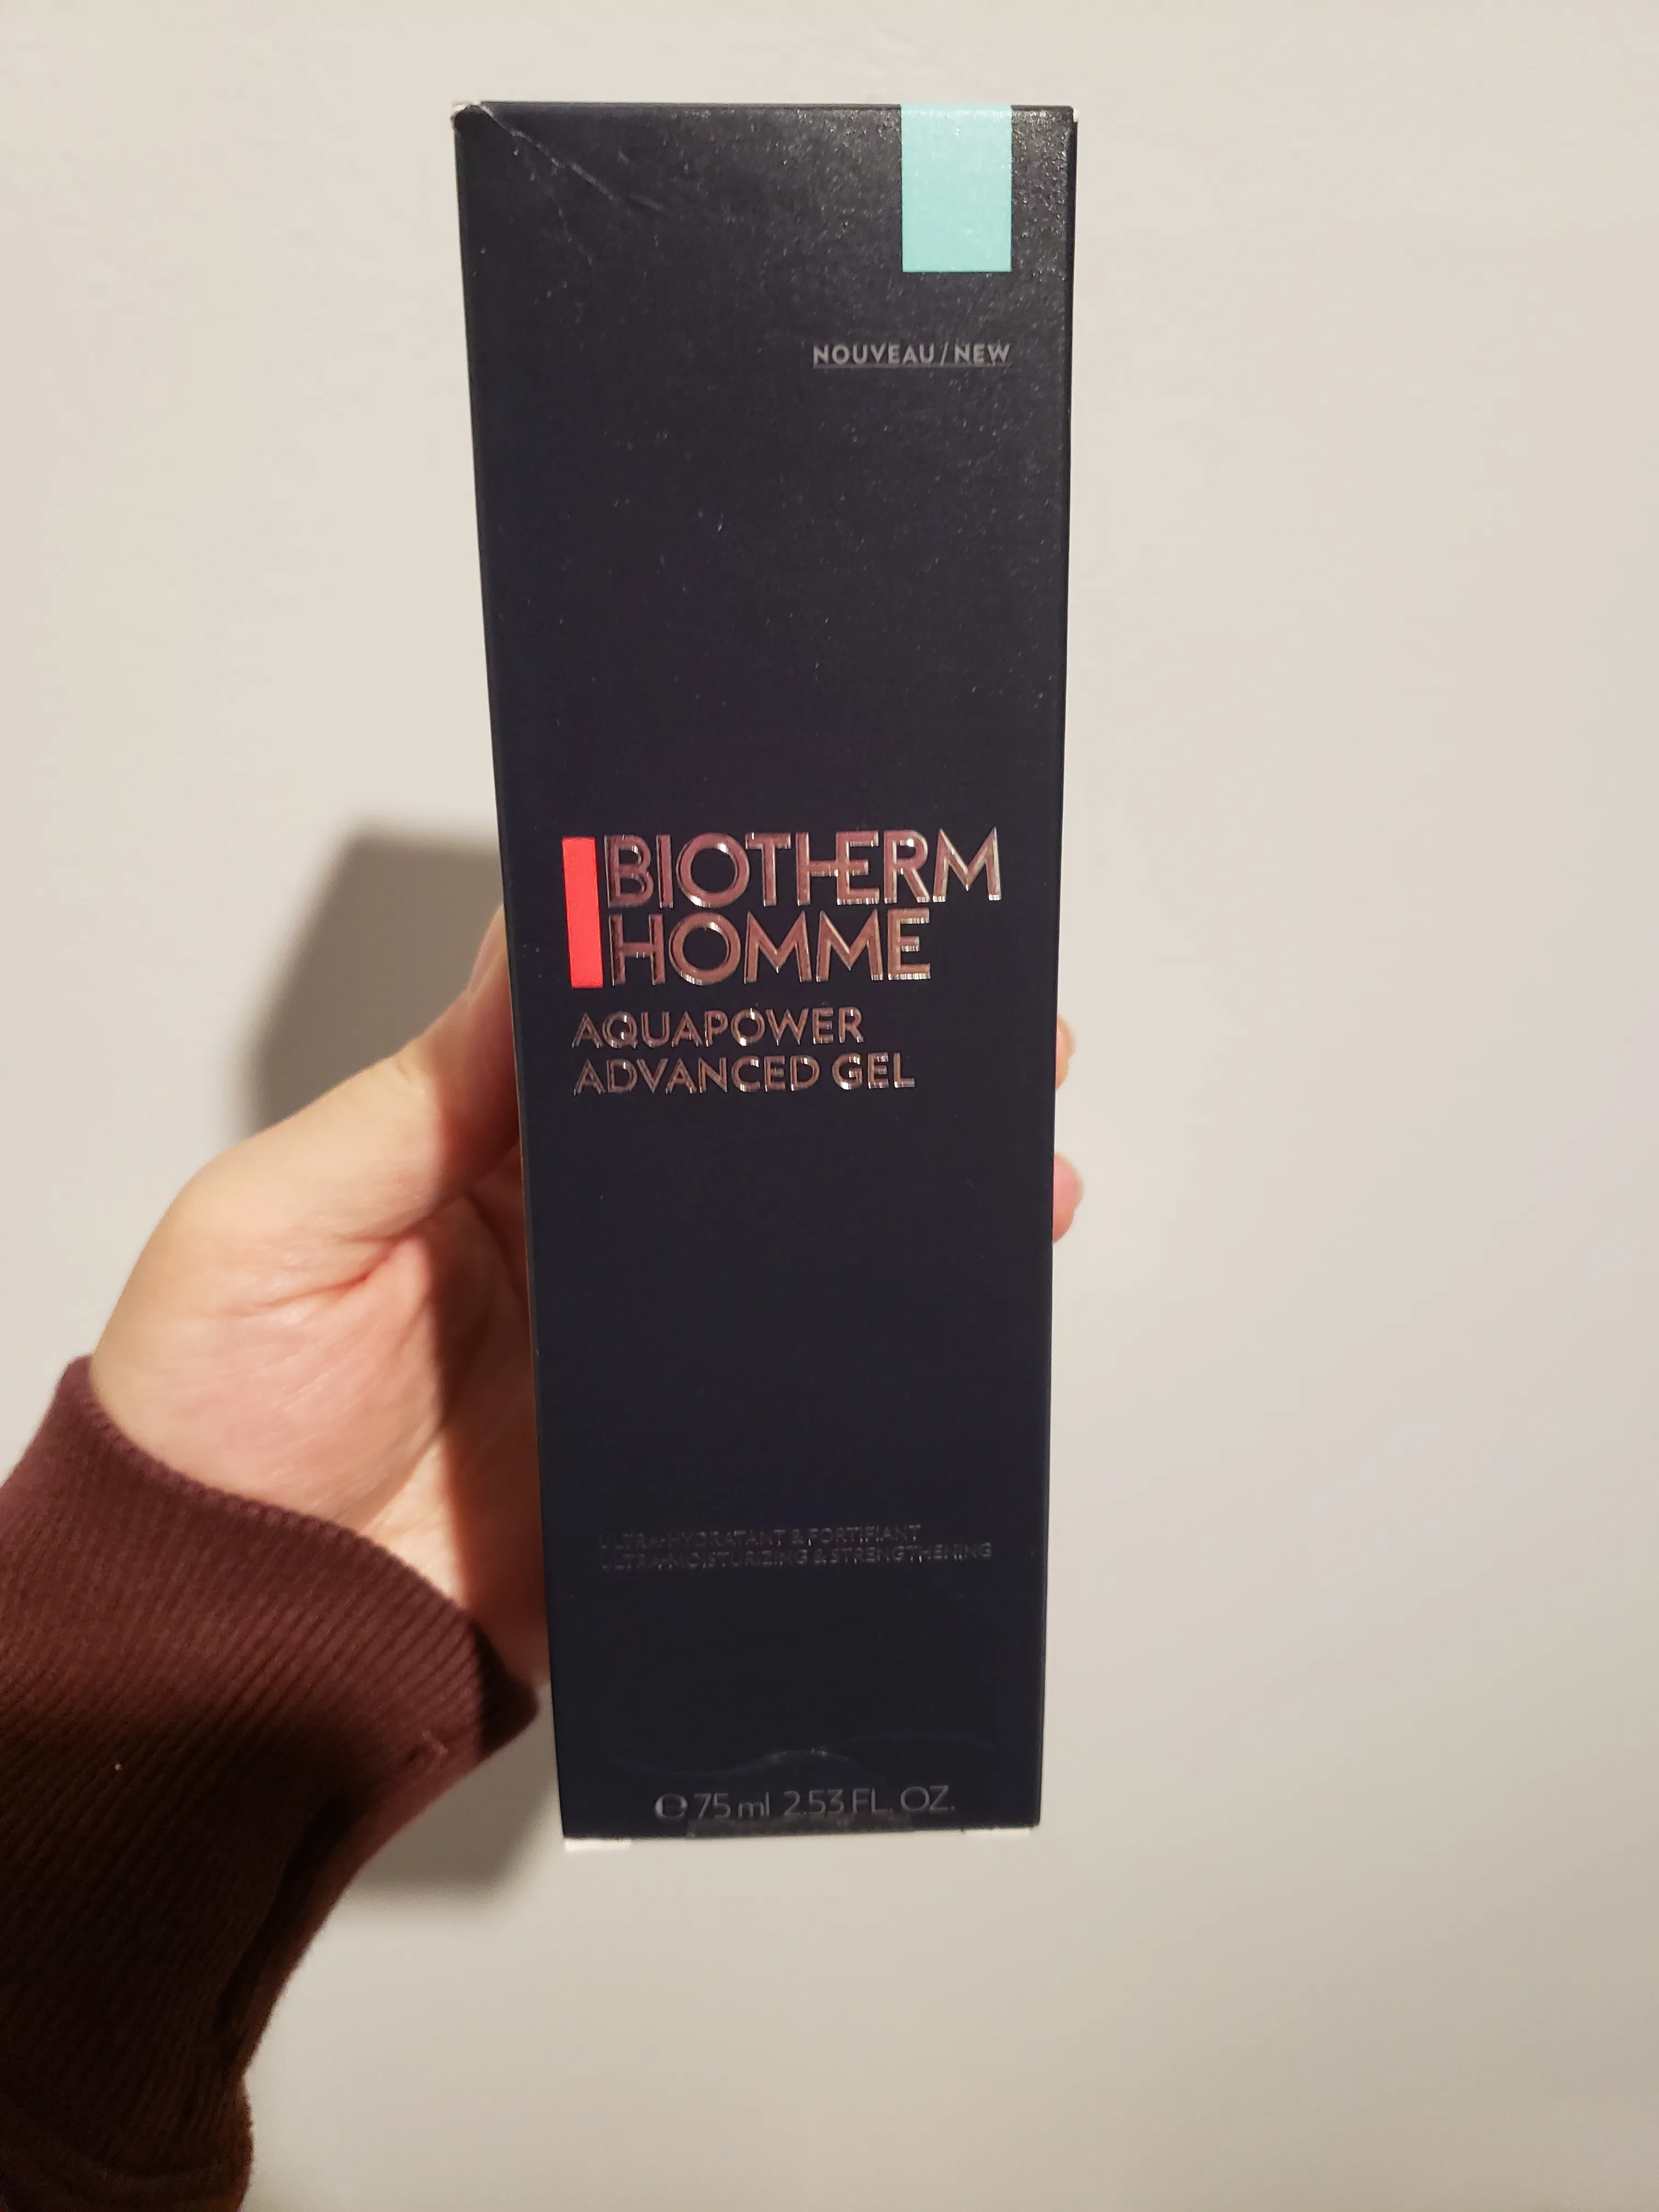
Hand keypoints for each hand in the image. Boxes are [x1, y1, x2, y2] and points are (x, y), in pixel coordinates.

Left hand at [92, 914, 1081, 1682]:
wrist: (243, 1646)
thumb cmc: (214, 1418)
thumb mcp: (281, 1225)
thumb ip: (416, 1100)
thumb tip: (536, 944)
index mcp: (489, 1150)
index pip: (632, 1029)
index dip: (731, 973)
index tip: (832, 929)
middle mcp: (580, 1234)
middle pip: (743, 1133)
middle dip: (862, 1080)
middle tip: (980, 1040)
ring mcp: (637, 1341)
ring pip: (794, 1248)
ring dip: (900, 1206)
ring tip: (1012, 1167)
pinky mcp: (674, 1448)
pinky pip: (794, 1384)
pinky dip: (878, 1349)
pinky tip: (954, 1316)